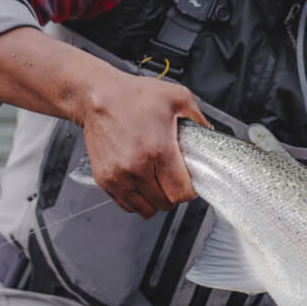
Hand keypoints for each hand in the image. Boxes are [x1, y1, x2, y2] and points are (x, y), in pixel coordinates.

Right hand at [81, 71, 210, 217]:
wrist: (96, 96)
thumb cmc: (132, 95)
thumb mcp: (177, 97)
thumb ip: (199, 117)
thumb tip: (210, 131)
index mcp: (158, 150)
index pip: (180, 192)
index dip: (190, 190)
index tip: (190, 183)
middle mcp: (136, 167)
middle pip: (164, 203)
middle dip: (174, 195)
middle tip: (174, 180)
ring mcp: (118, 176)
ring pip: (145, 209)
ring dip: (155, 201)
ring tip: (158, 184)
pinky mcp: (104, 179)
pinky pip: (125, 204)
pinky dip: (136, 200)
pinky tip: (141, 184)